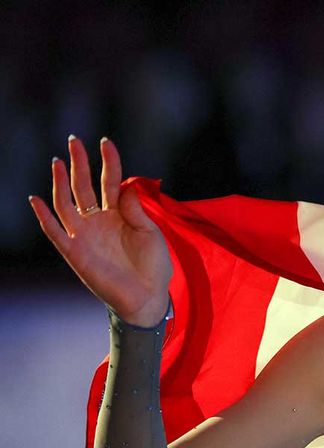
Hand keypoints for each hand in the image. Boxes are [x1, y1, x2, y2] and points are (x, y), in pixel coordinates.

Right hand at [28, 135, 171, 326]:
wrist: (147, 296)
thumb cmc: (154, 265)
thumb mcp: (150, 233)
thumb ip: (136, 210)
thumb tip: (125, 185)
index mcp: (120, 214)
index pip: (111, 181)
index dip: (109, 162)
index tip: (106, 142)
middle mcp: (99, 220)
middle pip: (85, 186)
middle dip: (79, 163)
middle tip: (74, 140)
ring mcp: (85, 235)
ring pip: (67, 202)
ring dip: (60, 182)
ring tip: (57, 161)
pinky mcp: (75, 252)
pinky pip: (55, 231)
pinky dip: (44, 216)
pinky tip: (36, 199)